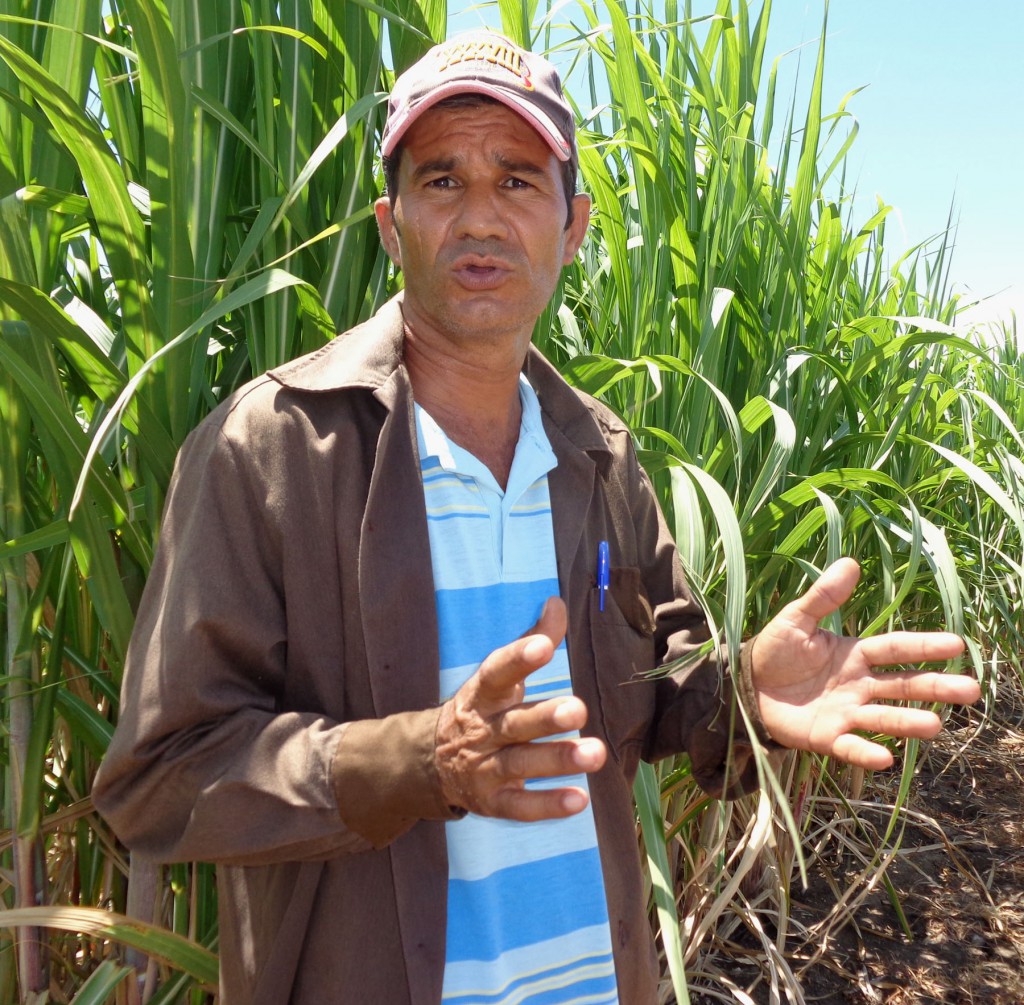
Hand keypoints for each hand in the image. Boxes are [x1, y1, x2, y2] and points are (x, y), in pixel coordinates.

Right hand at [435, 597, 606, 819]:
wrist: (431, 763)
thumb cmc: (482, 709)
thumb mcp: (498, 676)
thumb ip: (533, 639)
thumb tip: (558, 603)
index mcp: (483, 694)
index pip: (497, 672)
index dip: (518, 659)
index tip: (543, 646)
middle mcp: (482, 731)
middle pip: (514, 724)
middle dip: (545, 718)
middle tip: (578, 710)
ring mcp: (485, 769)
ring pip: (520, 765)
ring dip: (557, 760)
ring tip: (595, 754)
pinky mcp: (493, 802)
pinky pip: (520, 807)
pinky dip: (548, 805)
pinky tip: (579, 800)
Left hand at [752, 558, 980, 768]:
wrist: (745, 685)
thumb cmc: (775, 650)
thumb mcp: (796, 620)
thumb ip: (823, 597)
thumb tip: (850, 562)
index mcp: (855, 655)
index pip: (895, 649)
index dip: (923, 646)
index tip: (956, 644)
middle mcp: (859, 685)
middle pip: (903, 686)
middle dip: (935, 688)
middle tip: (970, 691)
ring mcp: (845, 713)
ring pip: (884, 718)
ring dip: (907, 722)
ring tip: (934, 726)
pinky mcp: (826, 737)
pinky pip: (849, 747)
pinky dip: (866, 753)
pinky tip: (885, 758)